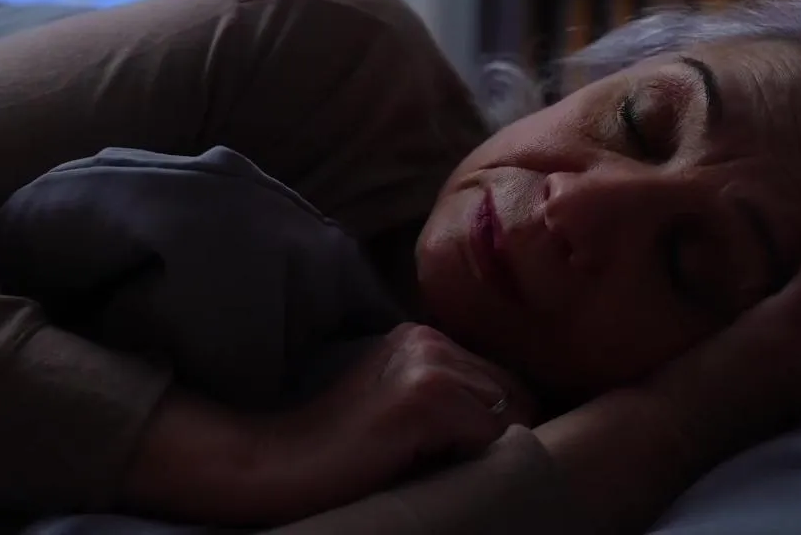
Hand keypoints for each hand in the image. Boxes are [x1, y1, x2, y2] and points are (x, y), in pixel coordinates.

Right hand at [252, 323, 535, 521]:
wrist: (281, 464)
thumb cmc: (341, 452)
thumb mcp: (399, 404)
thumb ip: (448, 394)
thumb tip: (519, 416)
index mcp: (420, 336)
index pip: (499, 378)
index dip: (489, 422)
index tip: (450, 447)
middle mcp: (427, 338)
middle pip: (512, 392)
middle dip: (491, 432)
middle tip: (435, 457)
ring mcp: (427, 363)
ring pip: (506, 414)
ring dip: (478, 447)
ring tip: (423, 458)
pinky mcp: (426, 396)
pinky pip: (491, 435)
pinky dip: (466, 460)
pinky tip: (416, 461)